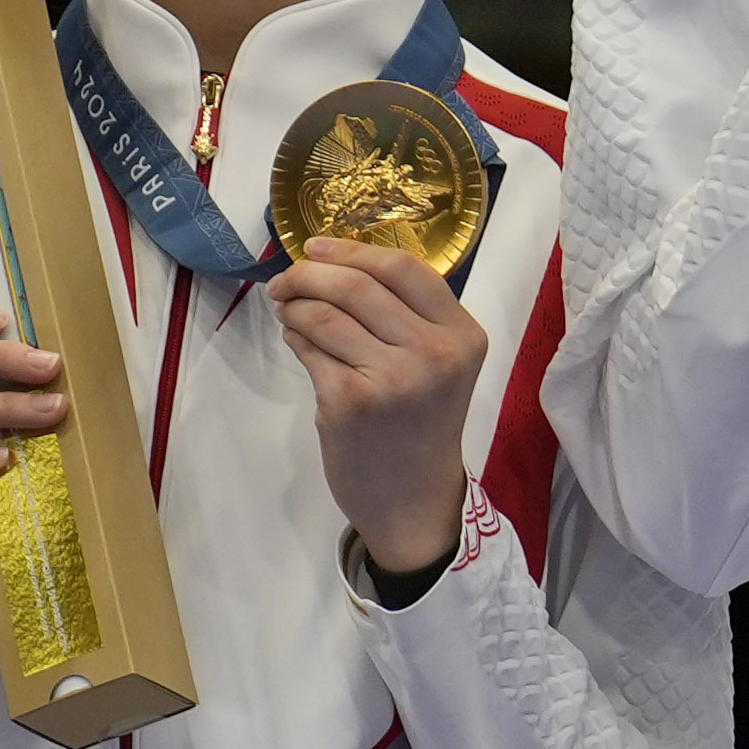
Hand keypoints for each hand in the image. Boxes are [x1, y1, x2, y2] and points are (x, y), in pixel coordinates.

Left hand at [272, 237, 490, 582]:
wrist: (414, 501)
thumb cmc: (420, 427)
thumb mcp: (439, 365)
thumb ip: (407, 315)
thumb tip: (335, 262)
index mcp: (463, 336)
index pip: (404, 268)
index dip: (352, 250)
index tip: (316, 247)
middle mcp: (434, 353)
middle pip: (358, 285)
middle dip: (309, 273)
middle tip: (285, 280)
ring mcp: (392, 379)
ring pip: (325, 313)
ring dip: (295, 306)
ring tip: (289, 311)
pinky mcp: (350, 402)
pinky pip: (309, 348)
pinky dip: (295, 338)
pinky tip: (298, 342)